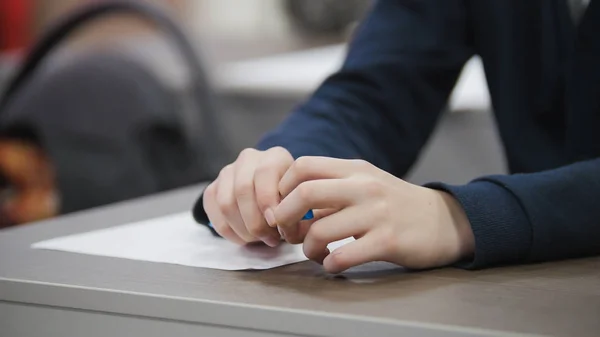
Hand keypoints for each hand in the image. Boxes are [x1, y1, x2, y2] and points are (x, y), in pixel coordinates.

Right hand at [202, 147, 294, 246]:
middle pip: (242, 189)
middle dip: (255, 220)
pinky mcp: (213, 188)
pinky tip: (244, 238)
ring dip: (242, 229)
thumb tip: (289, 224)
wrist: (276, 195)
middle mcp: (249, 159)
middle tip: (269, 239)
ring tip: (259, 239)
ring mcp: (228, 172)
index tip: (275, 223)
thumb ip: (298, 207)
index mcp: (274, 156)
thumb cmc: (292, 199)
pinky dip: (228, 231)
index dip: (268, 199)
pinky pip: (214, 213)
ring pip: (226, 203)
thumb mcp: (302, 198)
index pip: (265, 173)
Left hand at [272, 157, 474, 272]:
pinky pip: (343, 256)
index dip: (282, 188)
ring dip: (307, 248)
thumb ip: (331, 189)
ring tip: (316, 254)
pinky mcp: (388, 241)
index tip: (282, 208)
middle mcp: (364, 186)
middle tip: (288, 233)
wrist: (444, 221)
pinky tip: (334, 265)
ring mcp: (377, 213)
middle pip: (304, 192)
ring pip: (320, 230)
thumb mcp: (365, 184)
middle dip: (284, 217)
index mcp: (354, 169)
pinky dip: (329, 265)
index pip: (303, 166)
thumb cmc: (394, 205)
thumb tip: (288, 205)